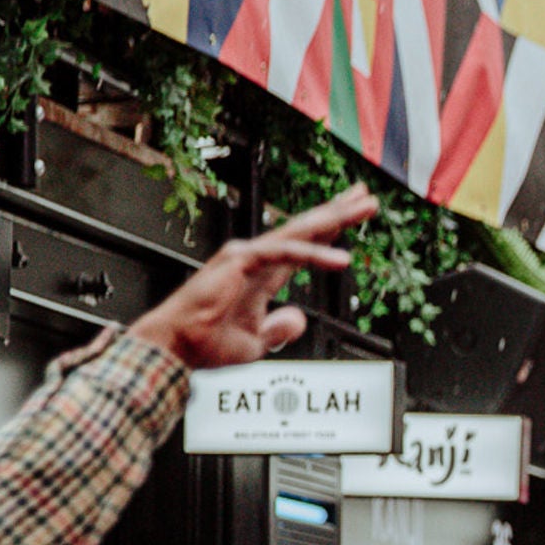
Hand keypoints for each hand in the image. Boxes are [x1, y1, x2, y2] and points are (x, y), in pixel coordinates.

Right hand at [129, 187, 371, 367]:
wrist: (178, 347)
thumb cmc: (206, 343)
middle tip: (366, 197)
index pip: (304, 245)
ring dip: (335, 218)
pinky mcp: (241, 261)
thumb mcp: (256, 341)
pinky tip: (342, 260)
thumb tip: (299, 319)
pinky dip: (314, 255)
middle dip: (338, 211)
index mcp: (262, 274)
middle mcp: (257, 258)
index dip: (329, 229)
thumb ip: (279, 328)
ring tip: (364, 207)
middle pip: (306, 229)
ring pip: (300, 232)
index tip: (353, 215)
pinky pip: (285, 254)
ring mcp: (248, 256)